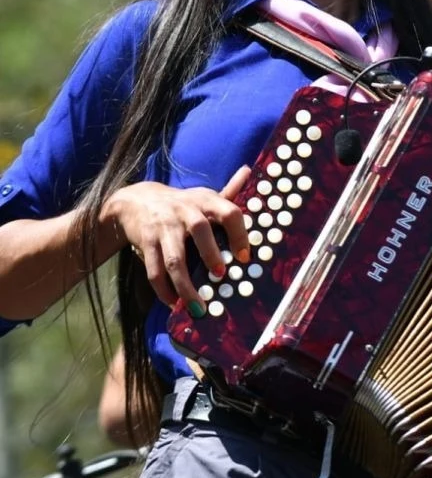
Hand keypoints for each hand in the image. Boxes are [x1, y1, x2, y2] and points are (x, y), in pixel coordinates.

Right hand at [101, 165, 251, 313]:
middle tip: (220, 276)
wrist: (136, 200)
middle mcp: (185, 211)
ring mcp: (164, 228)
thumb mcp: (204, 195)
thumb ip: (229, 191)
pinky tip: (174, 304)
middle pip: (200, 230)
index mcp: (205, 201)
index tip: (244, 256)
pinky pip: (154, 271)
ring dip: (186, 286)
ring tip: (198, 307)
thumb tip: (248, 170)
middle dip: (211, 254)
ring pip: (174, 260)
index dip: (239, 233)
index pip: (229, 212)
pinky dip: (164, 291)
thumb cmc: (181, 204)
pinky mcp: (147, 243)